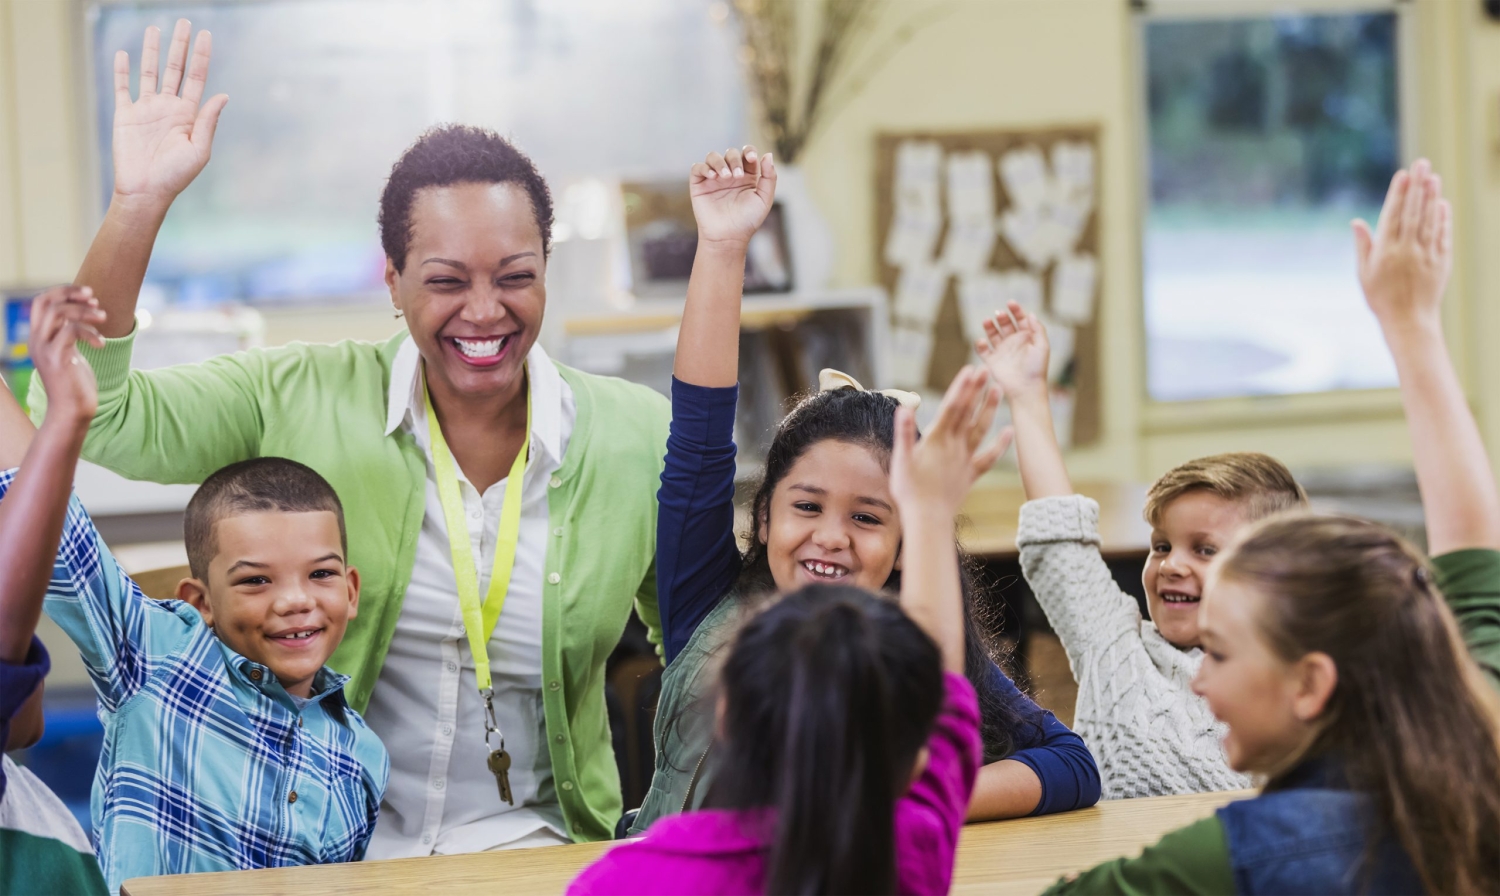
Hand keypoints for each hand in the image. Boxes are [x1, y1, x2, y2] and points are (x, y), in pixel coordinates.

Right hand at [28, 287, 104, 426]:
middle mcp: (37, 341)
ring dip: (84, 312)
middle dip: (70, 294)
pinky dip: (90, 333)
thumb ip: (69, 334)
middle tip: (94, 298)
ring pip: (57, 313)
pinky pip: (70, 332)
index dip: (63, 292)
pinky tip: (101, 344)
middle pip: (45, 302)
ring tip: (104, 317)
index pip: (41, 302)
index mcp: (39, 337)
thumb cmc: (76, 385)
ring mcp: (44, 349)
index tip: (88, 295)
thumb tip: (81, 315)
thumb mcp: (70, 353)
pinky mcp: (56, 359)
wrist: (72, 412)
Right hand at [110, 19, 227, 203]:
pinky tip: (124, 54)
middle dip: (179, 46)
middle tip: (184, 22)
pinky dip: (122, 71)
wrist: (145, 191)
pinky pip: (122, 88)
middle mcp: (168, 107)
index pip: (197, 78)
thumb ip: (208, 121)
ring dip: (151, 50)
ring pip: (149, 72)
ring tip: (154, 29)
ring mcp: (146, 109)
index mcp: (188, 114)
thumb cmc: (175, 176)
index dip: (201, 56)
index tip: (206, 35)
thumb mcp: (199, 150)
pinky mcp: (125, 115)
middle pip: (174, 68)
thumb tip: (223, 94)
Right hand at [689, 145, 776, 247]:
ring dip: (720, 162)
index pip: (747, 154)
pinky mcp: (699, 185)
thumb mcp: (764, 198)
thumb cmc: (747, 220)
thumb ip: (769, 177)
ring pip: (713, 156)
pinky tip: (713, 176)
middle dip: (735, 160)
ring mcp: (713, 179)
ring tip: (725, 177)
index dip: (749, 151)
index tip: (752, 158)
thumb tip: (768, 154)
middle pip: (730, 153)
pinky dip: (704, 168)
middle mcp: (730, 174)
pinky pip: (698, 168)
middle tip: (737, 176)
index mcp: (747, 176)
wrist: (728, 237)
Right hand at [890, 366, 1011, 521]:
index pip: (952, 407)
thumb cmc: (909, 492)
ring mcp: (965, 459)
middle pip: (967, 413)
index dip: (961, 388)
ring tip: (998, 390)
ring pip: (980, 430)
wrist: (928, 520)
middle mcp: (954, 446)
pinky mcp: (970, 474)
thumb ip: (904, 434)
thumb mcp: (900, 462)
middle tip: (985, 369)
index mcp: (937, 440)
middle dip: (976, 390)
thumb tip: (904, 409)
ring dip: (990, 409)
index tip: (970, 370)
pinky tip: (1010, 431)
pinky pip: (988, 457)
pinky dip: (1000, 444)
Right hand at [975, 301, 1049, 400]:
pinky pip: (983, 350)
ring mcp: (1002, 351)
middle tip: (1000, 314)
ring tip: (987, 321)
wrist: (1025, 389)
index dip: (1016, 309)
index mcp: (1026, 338)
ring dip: (989, 326)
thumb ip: (1038, 329)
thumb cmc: (1036, 369)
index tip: (1010, 303)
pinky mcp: (991, 361)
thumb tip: (1031, 314)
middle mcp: (1013, 342)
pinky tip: (982, 341)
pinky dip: (980, 344)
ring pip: (992, 334)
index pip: (1020, 319)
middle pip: (1005, 324)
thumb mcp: (1042, 347)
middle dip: (1002, 316)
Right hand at [1352, 158, 1451, 332]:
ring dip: (1432, 197)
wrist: (1409, 321)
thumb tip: (1357, 221)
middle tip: (1421, 164)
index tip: (1403, 174)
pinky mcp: (1441, 261)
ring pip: (1429, 220)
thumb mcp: (1364, 274)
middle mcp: (1407, 250)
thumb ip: (1363, 245)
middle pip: (1413, 212)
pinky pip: (1443, 235)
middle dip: (1417, 186)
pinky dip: (1443, 219)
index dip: (1398, 193)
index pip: (1393, 215)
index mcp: (1385, 252)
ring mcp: (1426, 255)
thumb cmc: (1381, 298)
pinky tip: (1442, 204)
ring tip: (1433, 177)